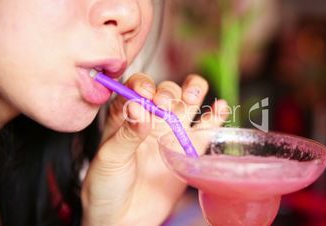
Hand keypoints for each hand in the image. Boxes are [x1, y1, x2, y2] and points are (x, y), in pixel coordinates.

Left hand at [81, 73, 227, 225]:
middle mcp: (151, 119)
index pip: (136, 88)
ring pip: (188, 101)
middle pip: (166, 91)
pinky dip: (216, 115)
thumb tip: (139, 108)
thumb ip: (126, 134)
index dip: (143, 85)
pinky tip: (219, 108)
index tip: (145, 94)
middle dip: (168, 91)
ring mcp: (173, 132)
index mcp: (125, 116)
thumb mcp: (109, 159)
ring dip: (193, 91)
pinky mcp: (190, 149)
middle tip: (164, 104)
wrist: (123, 219)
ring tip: (192, 97)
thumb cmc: (106, 187)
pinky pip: (207, 128)